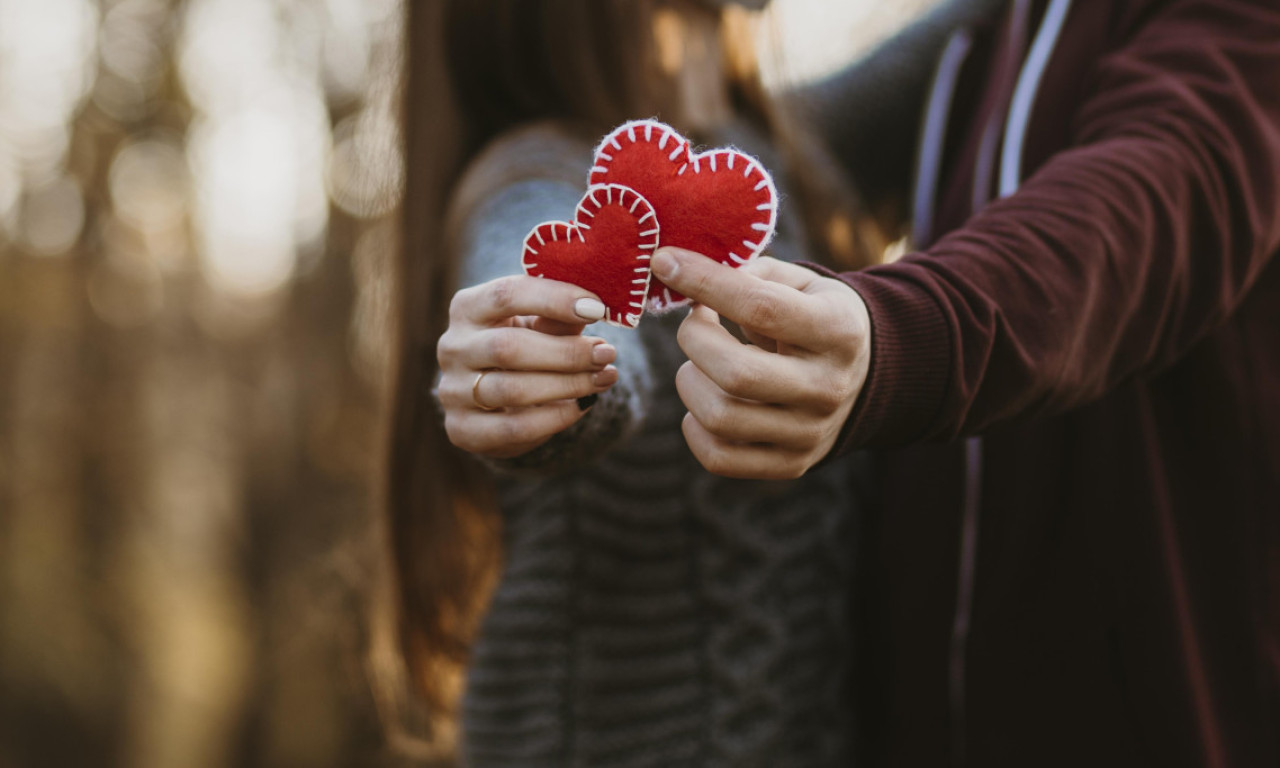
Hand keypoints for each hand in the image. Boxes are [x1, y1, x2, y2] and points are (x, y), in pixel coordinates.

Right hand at [436, 275, 618, 458]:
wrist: (493, 398)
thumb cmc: (522, 346)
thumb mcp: (539, 325)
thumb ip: (561, 318)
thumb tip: (595, 311)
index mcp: (468, 308)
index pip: (506, 295)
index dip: (554, 299)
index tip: (597, 309)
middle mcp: (452, 347)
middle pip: (508, 348)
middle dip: (566, 353)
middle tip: (607, 353)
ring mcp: (452, 390)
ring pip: (512, 390)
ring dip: (567, 385)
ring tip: (604, 378)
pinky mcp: (462, 429)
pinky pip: (514, 428)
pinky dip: (555, 418)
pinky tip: (582, 405)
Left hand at [652, 247, 871, 479]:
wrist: (865, 378)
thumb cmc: (816, 317)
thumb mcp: (801, 283)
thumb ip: (749, 273)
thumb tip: (683, 273)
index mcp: (837, 330)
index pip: (760, 307)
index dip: (705, 282)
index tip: (665, 262)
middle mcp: (828, 386)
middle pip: (736, 373)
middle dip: (694, 339)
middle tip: (694, 323)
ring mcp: (810, 432)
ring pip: (720, 417)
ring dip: (690, 382)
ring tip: (699, 364)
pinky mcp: (791, 464)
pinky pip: (719, 457)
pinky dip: (694, 427)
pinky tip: (703, 400)